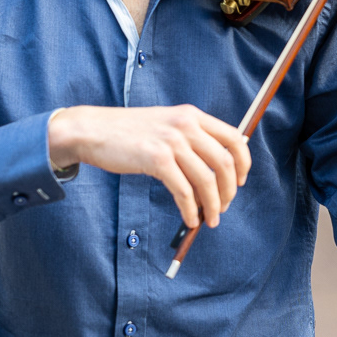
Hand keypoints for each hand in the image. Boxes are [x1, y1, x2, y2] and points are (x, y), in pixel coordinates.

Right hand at [48, 105, 251, 228]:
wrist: (92, 130)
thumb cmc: (129, 133)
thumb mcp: (167, 124)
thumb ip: (191, 137)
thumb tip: (216, 170)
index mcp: (193, 116)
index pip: (234, 138)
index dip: (243, 163)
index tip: (241, 181)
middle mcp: (186, 125)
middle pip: (224, 162)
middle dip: (229, 190)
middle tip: (225, 207)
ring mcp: (172, 142)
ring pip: (206, 180)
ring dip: (213, 205)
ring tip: (210, 220)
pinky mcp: (156, 159)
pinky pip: (183, 190)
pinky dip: (190, 209)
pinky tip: (190, 219)